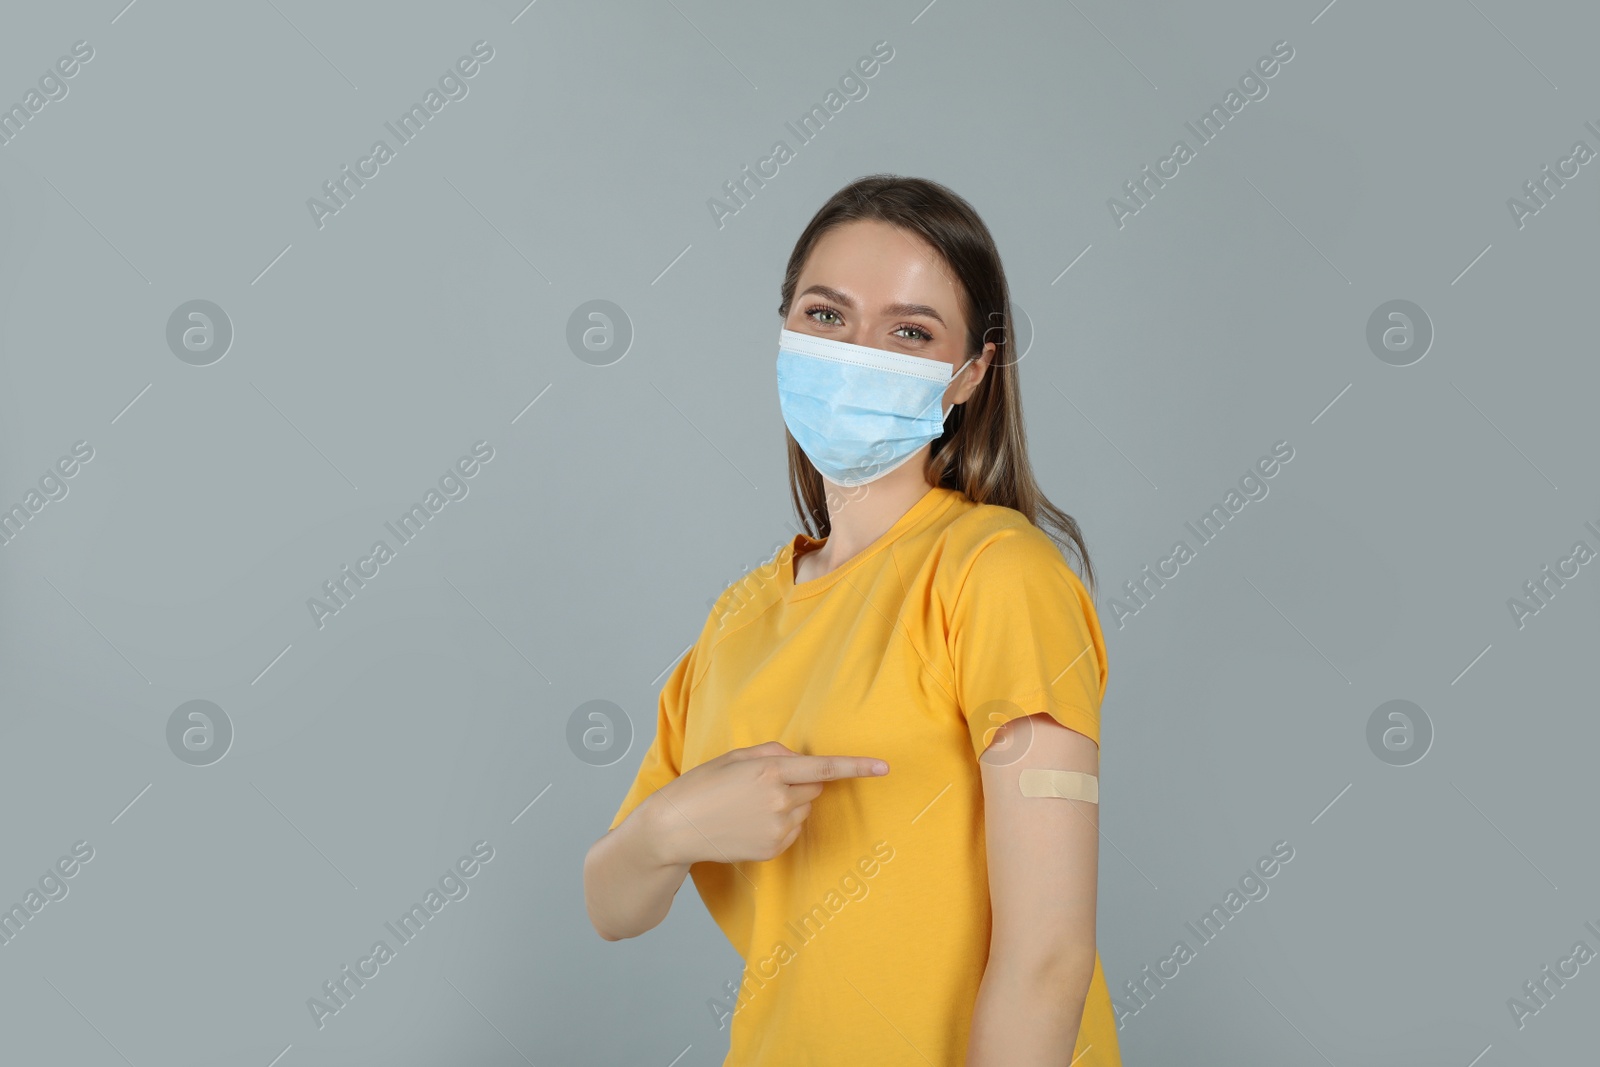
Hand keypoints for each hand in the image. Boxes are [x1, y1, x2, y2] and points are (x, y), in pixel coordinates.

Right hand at [646, 741, 889, 865]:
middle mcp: (780, 799)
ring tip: (750, 807)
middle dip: (799, 783)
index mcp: (770, 770)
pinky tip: (750, 823)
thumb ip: (774, 753)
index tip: (884, 767)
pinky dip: (779, 824)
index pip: (825, 768)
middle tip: (763, 785)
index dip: (858, 767)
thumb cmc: (703, 786)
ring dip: (788, 804)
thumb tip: (800, 761)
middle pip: (815, 788)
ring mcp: (778, 827)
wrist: (676, 827)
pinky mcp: (774, 849)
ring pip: (803, 810)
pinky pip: (792, 830)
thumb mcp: (736, 757)